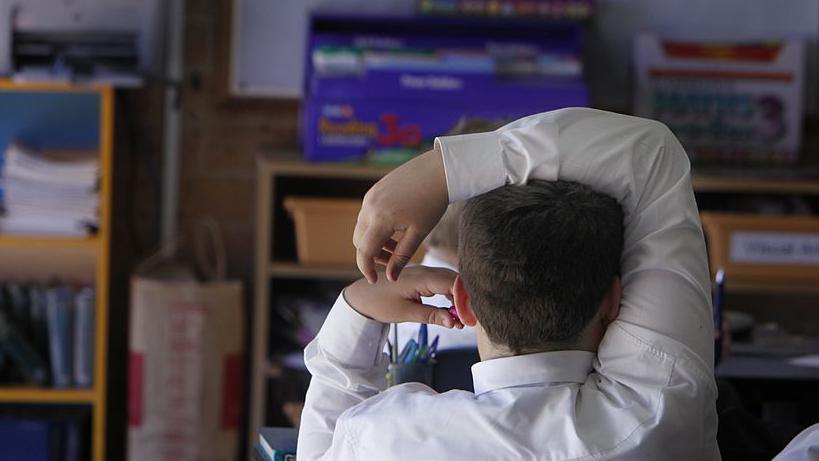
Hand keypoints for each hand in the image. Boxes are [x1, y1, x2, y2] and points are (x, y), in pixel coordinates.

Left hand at [344, 266, 463, 328]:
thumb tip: (455, 322)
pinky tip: (453, 312)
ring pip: (452, 283)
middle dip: (467, 300)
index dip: (466, 300)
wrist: (362, 295)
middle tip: (471, 321)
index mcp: (422, 278)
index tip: (469, 319)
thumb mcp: (406, 313)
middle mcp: (427, 272)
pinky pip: (444, 285)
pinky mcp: (424, 279)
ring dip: (460, 299)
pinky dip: (452, 297)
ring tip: (463, 320)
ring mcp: (426, 274)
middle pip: (457, 281)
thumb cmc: (380, 303)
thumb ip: (431, 316)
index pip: (454, 284)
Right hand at [354, 148, 447, 282]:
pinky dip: (375, 226)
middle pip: (359, 240)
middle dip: (371, 255)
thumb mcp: (419, 233)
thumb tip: (391, 277)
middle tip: (391, 262)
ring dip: (373, 241)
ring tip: (396, 246)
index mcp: (381, 219)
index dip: (367, 269)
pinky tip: (395, 228)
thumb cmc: (433, 202)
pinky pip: (367, 214)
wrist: (438, 170)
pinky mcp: (374, 189)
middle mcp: (370, 207)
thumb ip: (402, 256)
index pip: (364, 252)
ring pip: (362, 227)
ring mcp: (370, 196)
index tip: (375, 279)